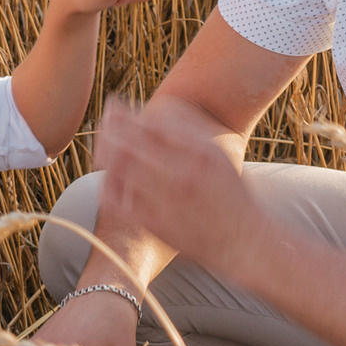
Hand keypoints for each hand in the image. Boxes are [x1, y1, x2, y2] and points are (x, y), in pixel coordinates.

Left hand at [96, 97, 265, 277]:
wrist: (243, 240)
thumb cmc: (231, 193)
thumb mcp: (219, 154)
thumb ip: (191, 130)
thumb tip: (158, 109)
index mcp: (200, 152)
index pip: (149, 123)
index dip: (125, 113)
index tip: (116, 105)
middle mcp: (181, 174)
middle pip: (129, 143)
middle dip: (109, 128)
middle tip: (104, 121)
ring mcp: (165, 200)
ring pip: (119, 168)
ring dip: (104, 152)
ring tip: (101, 145)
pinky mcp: (153, 223)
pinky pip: (117, 199)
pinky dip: (107, 183)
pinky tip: (108, 176)